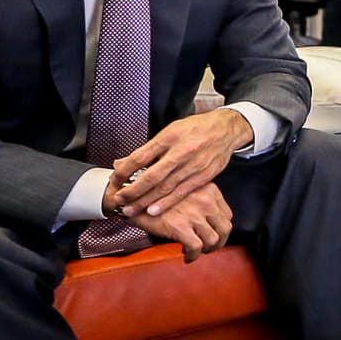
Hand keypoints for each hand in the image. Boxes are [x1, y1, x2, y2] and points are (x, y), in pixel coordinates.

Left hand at [107, 107, 250, 218]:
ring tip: (131, 209)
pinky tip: (154, 210)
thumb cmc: (196, 129)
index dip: (125, 171)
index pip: (141, 156)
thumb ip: (148, 149)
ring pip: (166, 187)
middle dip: (133, 191)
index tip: (114, 180)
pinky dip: (166, 203)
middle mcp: (181, 151)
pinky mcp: (204, 176)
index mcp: (169, 137)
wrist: (226, 129)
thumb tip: (122, 163)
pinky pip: (182, 192)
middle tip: (118, 200)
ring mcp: (194, 165)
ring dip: (146, 200)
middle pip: (152, 175)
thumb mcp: (170, 132)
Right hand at [134, 182, 231, 261]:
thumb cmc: (157, 195)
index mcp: (209, 189)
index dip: (220, 229)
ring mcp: (193, 213)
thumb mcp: (185, 190)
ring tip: (195, 252)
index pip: (226, 215)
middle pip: (225, 228)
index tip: (211, 234)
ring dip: (206, 250)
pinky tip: (186, 257)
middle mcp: (205, 200)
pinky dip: (193, 256)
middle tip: (208, 248)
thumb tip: (210, 222)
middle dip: (219, 242)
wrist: (131, 196)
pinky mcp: (179, 226)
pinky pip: (196, 248)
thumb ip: (201, 200)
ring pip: (213, 240)